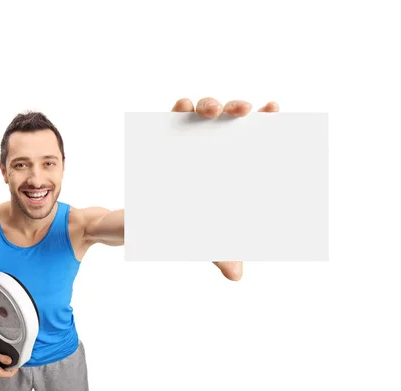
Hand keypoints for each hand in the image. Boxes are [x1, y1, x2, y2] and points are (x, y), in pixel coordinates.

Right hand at [0, 345, 18, 378]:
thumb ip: (3, 358)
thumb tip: (10, 361)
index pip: (10, 375)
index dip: (15, 370)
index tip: (17, 364)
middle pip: (7, 374)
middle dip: (12, 369)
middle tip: (15, 362)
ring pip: (4, 373)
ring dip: (8, 368)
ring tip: (10, 361)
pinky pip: (0, 371)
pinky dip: (4, 367)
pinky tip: (4, 362)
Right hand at [171, 97, 279, 280]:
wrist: (127, 227)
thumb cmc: (171, 229)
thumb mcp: (198, 240)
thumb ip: (219, 251)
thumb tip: (236, 275)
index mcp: (226, 170)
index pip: (251, 141)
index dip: (266, 123)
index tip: (274, 109)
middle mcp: (210, 151)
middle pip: (231, 121)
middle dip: (240, 108)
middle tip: (245, 110)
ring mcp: (187, 142)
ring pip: (205, 113)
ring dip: (211, 104)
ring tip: (213, 111)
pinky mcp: (162, 139)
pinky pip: (173, 117)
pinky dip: (180, 107)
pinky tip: (185, 105)